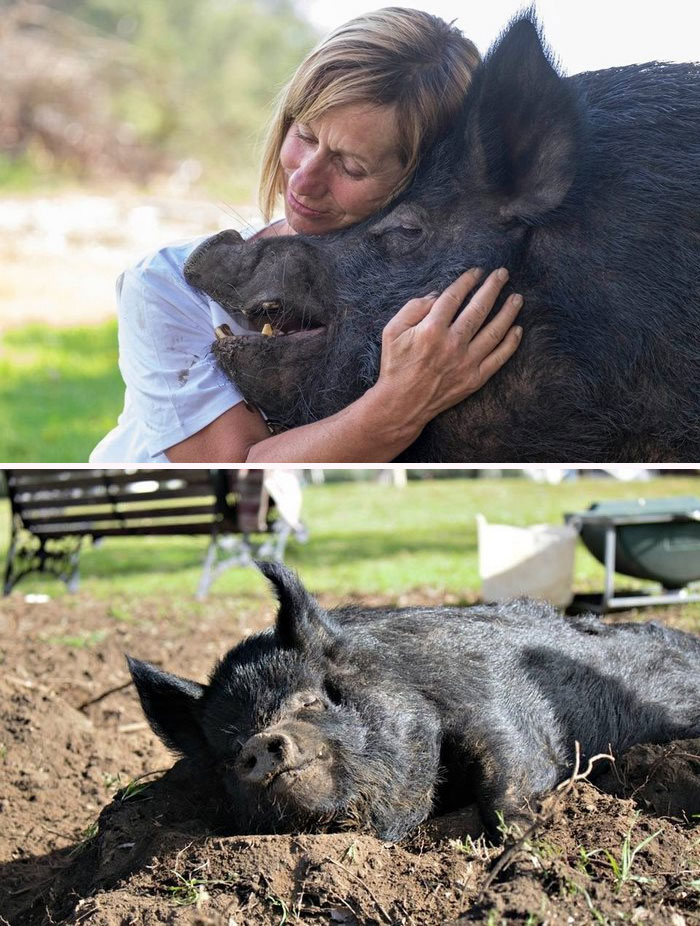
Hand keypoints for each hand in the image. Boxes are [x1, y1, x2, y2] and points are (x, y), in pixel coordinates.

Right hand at [375, 267, 522, 426]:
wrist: (401, 404)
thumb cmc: (395, 366)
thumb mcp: (392, 331)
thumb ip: (413, 308)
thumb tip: (437, 295)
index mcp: (431, 329)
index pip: (454, 297)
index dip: (467, 281)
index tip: (476, 272)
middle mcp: (452, 344)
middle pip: (479, 309)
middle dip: (493, 288)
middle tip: (503, 274)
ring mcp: (466, 362)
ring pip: (494, 331)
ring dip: (508, 312)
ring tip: (517, 298)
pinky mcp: (474, 379)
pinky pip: (498, 358)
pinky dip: (510, 343)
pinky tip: (517, 329)